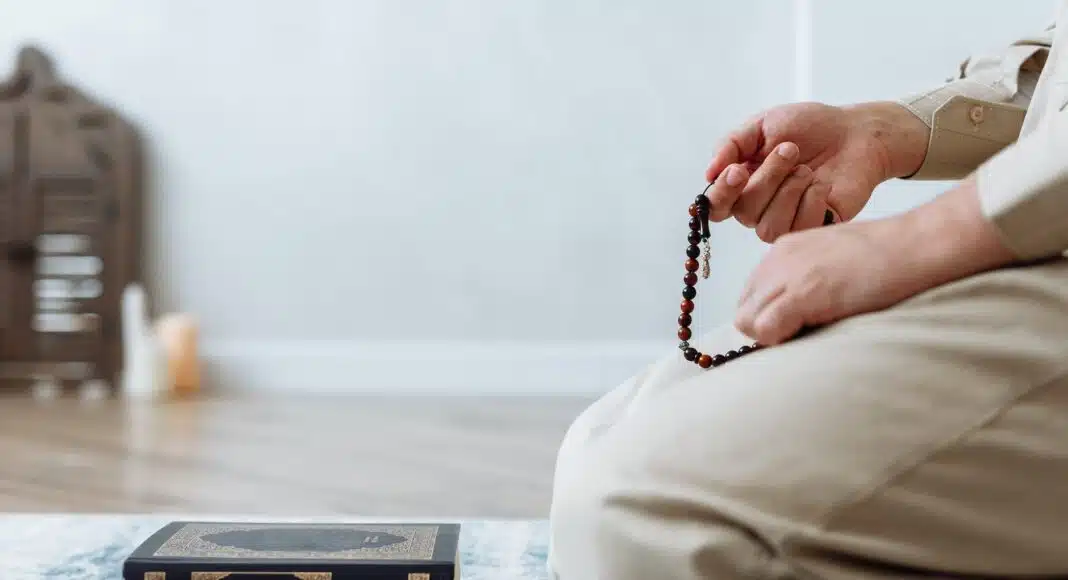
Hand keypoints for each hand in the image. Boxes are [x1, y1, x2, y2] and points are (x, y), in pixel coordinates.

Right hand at [703, 101, 929, 242]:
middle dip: (767, 178)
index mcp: (742, 183)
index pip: (716, 205)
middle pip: (744, 213)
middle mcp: (759, 207)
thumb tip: (709, 172)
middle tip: (790, 150)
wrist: (856, 132)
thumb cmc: (810, 127)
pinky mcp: (813, 229)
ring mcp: (785, 221)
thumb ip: (732, 144)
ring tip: (807, 169)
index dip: (722, 194)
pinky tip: (823, 184)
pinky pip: (799, 229)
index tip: (738, 170)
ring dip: (789, 191)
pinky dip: (811, 200)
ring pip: (768, 227)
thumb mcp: (764, 124)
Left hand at [734, 176, 1017, 344]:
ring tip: (810, 333)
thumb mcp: (832, 262)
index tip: (795, 326)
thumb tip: (791, 317)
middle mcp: (777, 259)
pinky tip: (810, 333)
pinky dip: (779, 340)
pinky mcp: (802, 293)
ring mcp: (788, 274)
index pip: (750, 296)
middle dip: (766, 330)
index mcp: (783, 251)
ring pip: (747, 322)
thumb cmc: (887, 258)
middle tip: (802, 334)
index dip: (768, 317)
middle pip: (744, 310)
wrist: (917, 244)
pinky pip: (765, 329)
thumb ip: (805, 282)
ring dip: (772, 337)